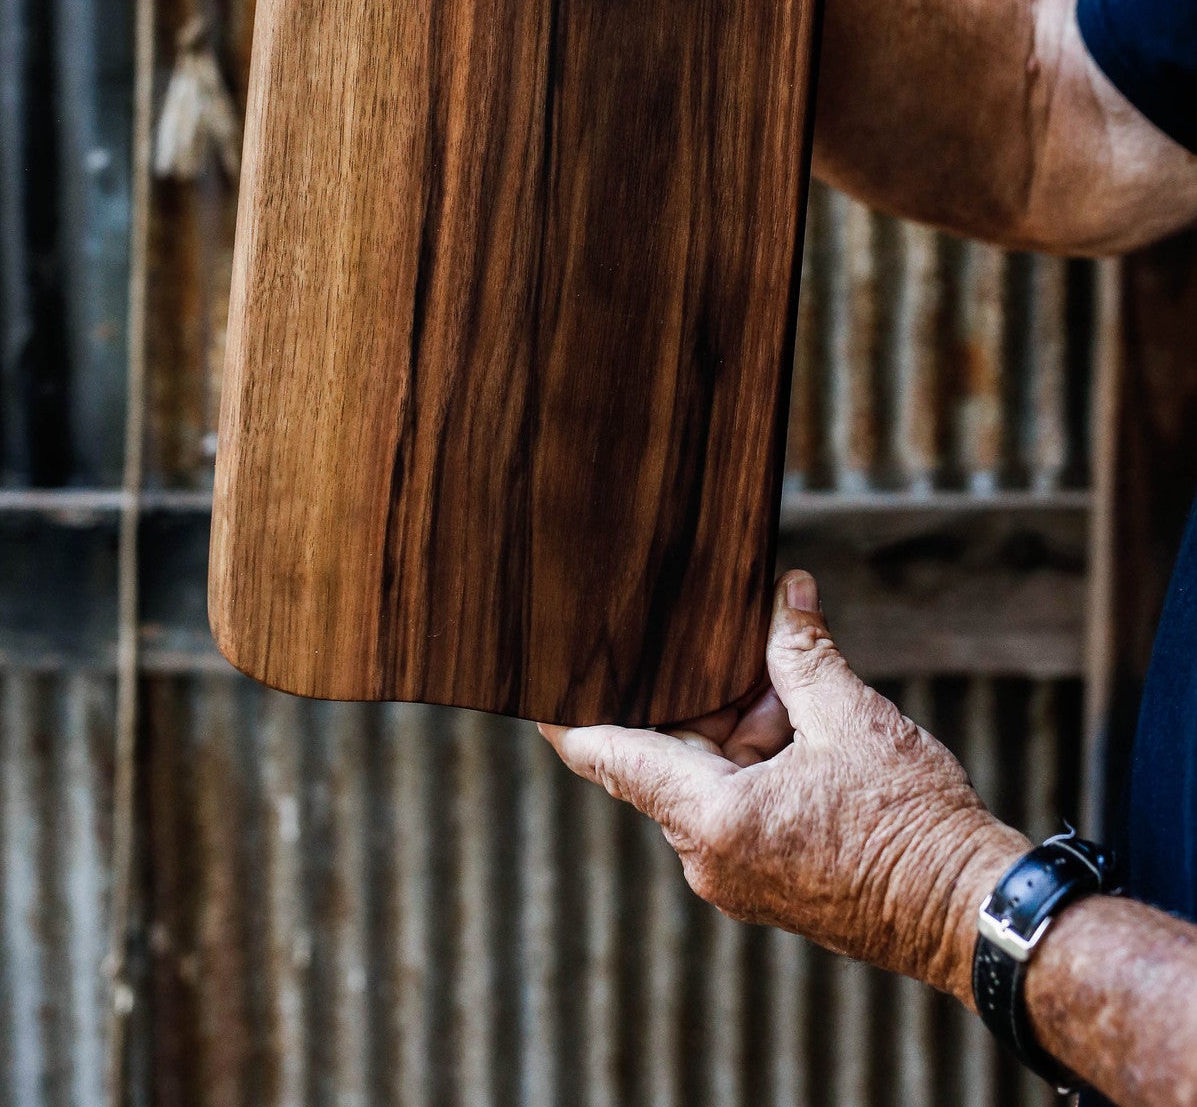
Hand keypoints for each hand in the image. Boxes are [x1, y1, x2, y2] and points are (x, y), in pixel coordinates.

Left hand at [541, 573, 1025, 1006]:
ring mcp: (740, 874)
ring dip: (739, 725)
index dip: (569, 716)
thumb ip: (802, 652)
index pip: (611, 756)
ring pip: (709, 777)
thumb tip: (784, 592)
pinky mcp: (771, 879)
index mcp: (712, 820)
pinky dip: (758, 758)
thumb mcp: (852, 719)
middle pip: (667, 756)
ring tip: (786, 674)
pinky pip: (739, 805)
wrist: (970, 914)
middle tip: (714, 633)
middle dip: (696, 694)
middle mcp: (711, 857)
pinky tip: (796, 716)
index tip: (535, 683)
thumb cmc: (912, 830)